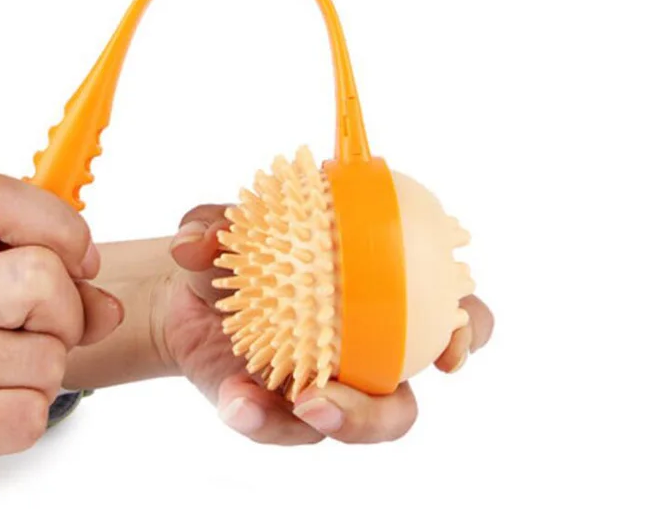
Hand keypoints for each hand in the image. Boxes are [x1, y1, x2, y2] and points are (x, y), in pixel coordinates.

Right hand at [0, 175, 123, 507]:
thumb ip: (60, 285)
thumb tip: (108, 309)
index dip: (59, 226)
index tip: (80, 262)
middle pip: (40, 277)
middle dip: (66, 315)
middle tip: (38, 334)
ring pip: (46, 356)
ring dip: (43, 377)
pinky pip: (26, 415)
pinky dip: (23, 421)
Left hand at [160, 203, 493, 444]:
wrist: (192, 294)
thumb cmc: (233, 250)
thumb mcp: (218, 229)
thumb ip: (209, 229)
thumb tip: (195, 246)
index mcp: (382, 290)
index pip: (447, 311)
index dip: (466, 331)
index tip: (452, 347)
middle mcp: (366, 346)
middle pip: (403, 396)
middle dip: (385, 410)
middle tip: (340, 397)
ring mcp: (328, 385)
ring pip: (350, 425)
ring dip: (331, 421)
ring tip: (298, 404)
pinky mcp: (286, 414)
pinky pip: (283, 429)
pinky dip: (261, 418)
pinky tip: (237, 400)